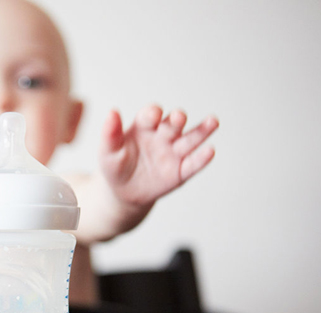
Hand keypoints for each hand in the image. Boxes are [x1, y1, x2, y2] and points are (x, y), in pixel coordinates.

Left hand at [99, 105, 218, 205]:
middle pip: (173, 124)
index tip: (154, 114)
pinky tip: (209, 151)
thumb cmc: (115, 166)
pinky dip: (202, 159)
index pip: (150, 115)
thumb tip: (112, 112)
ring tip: (213, 122)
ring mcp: (173, 153)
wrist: (123, 192)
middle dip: (177, 119)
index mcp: (144, 127)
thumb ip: (110, 133)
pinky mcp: (180, 171)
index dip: (152, 114)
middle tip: (179, 117)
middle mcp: (162, 136)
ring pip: (190, 139)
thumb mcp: (108, 151)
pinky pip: (193, 164)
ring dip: (202, 131)